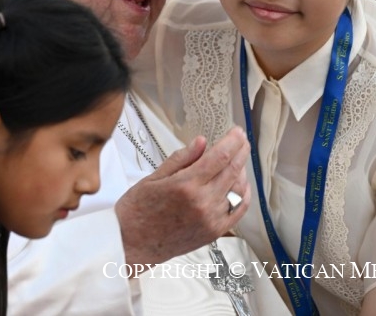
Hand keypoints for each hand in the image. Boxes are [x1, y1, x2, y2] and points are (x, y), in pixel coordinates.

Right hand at [115, 126, 250, 270]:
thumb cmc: (138, 210)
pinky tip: (241, 185)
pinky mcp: (214, 232)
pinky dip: (244, 195)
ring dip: (241, 171)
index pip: (219, 157)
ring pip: (238, 189)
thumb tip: (201, 142)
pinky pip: (238, 211)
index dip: (232, 141)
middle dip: (240, 151)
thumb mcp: (154, 177)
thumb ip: (181, 159)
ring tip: (238, 159)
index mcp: (186, 185)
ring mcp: (211, 219)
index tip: (236, 132)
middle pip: (232, 170)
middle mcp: (202, 202)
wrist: (132, 244)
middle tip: (241, 140)